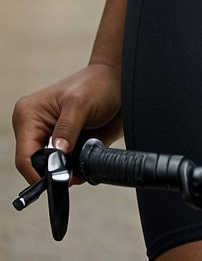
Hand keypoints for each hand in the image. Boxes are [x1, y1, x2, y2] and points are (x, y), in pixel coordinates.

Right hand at [12, 62, 121, 182]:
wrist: (118, 82)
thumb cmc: (98, 83)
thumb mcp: (81, 103)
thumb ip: (67, 130)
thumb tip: (58, 155)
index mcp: (28, 115)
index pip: (24, 158)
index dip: (40, 173)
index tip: (62, 178)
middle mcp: (33, 128)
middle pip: (34, 167)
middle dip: (55, 172)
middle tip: (76, 169)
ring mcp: (47, 137)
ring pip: (49, 169)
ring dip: (66, 170)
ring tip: (84, 156)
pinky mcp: (61, 144)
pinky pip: (62, 166)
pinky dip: (74, 168)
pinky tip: (86, 155)